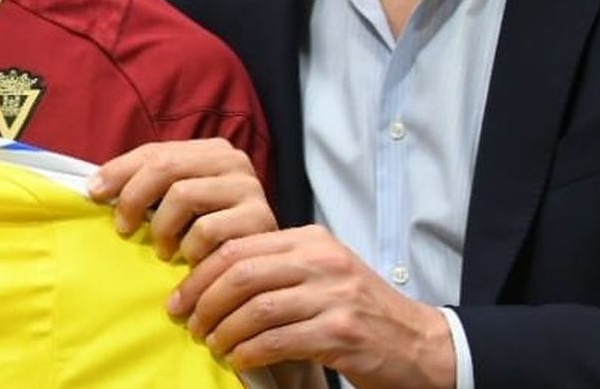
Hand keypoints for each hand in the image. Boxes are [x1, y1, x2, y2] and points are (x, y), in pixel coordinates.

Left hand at [89, 138, 274, 264]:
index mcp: (211, 149)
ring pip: (183, 196)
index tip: (93, 193)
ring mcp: (250, 188)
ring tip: (161, 248)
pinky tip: (188, 259)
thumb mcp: (178, 200)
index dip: (119, 170)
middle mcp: (234, 161)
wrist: (263, 263)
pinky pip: (206, 231)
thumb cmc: (211, 230)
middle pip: (165, 167)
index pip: (155, 151)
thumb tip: (93, 186)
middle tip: (122, 227)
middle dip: (134, 197)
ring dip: (161, 228)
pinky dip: (188, 249)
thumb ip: (146, 184)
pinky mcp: (260, 220)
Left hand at [174, 224, 454, 388]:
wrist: (421, 344)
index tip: (179, 297)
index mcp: (310, 240)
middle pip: (240, 273)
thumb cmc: (358, 311)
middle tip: (187, 322)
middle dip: (203, 300)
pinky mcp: (342, 333)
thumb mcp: (319, 273)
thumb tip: (207, 274)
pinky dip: (249, 351)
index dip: (199, 274)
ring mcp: (335, 296)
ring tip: (210, 343)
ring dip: (223, 330)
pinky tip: (237, 358)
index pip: (238, 246)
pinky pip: (278, 340)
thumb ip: (274, 266)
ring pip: (256, 308)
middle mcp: (322, 261)